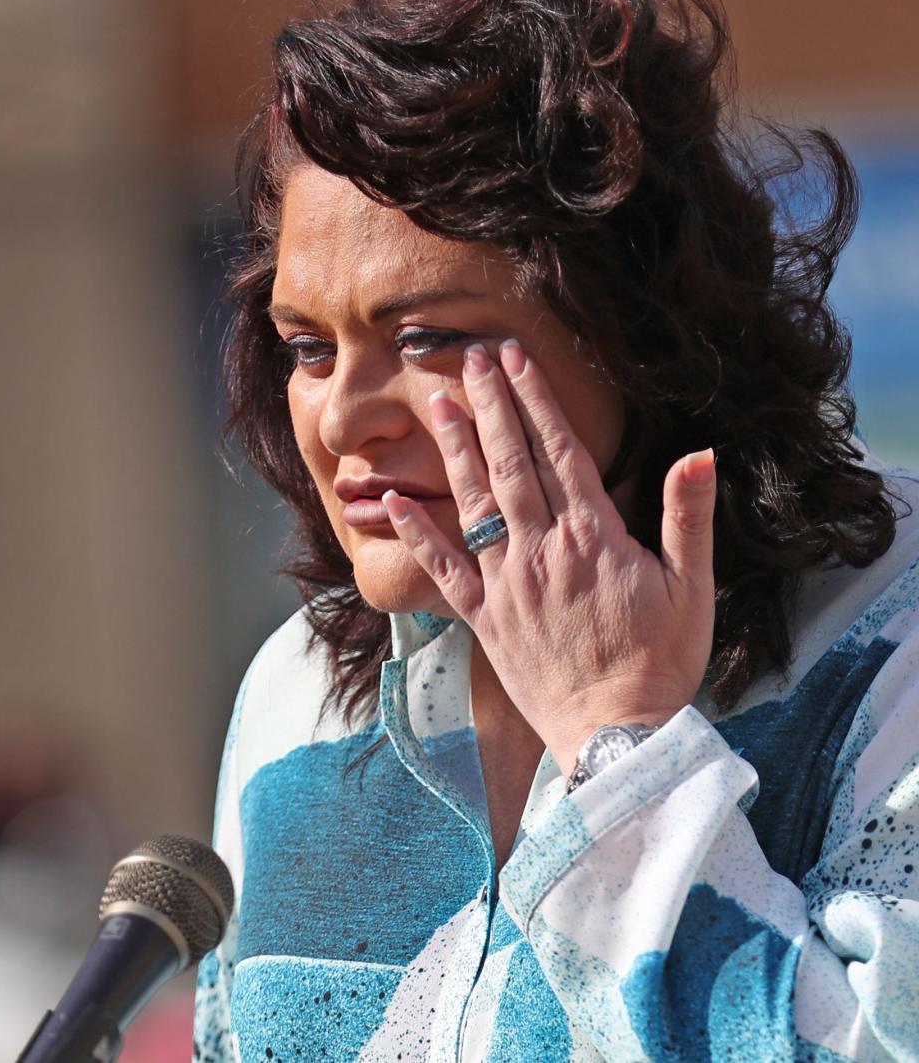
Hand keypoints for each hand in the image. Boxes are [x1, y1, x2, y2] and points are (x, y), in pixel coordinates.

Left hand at [382, 338, 716, 776]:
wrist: (617, 736)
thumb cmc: (661, 662)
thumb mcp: (693, 588)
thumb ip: (689, 518)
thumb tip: (700, 454)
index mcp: (593, 538)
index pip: (559, 452)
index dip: (535, 401)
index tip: (516, 359)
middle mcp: (542, 551)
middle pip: (511, 463)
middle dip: (491, 405)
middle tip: (471, 357)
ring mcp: (507, 584)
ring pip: (475, 503)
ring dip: (457, 450)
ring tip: (440, 403)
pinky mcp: (485, 619)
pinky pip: (444, 571)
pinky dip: (419, 535)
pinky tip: (394, 502)